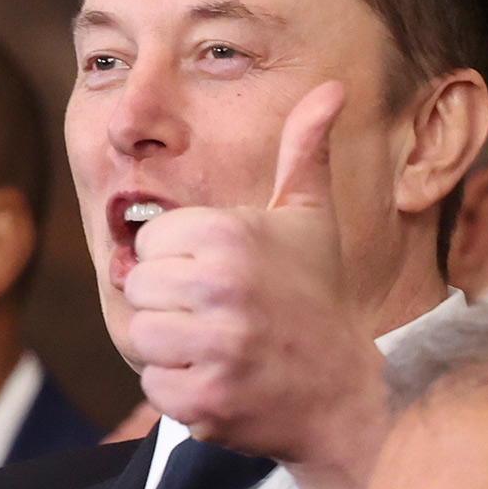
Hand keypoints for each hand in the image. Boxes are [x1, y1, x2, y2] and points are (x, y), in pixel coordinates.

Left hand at [124, 80, 384, 464]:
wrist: (349, 393)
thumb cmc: (318, 296)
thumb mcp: (311, 218)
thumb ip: (304, 151)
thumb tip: (330, 88)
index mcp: (228, 235)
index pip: (149, 242)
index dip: (178, 260)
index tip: (219, 275)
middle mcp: (218, 286)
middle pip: (138, 288)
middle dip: (171, 303)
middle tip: (217, 314)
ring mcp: (215, 347)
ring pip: (142, 336)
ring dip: (173, 348)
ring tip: (217, 346)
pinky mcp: (207, 400)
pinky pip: (154, 386)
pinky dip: (181, 390)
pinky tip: (220, 380)